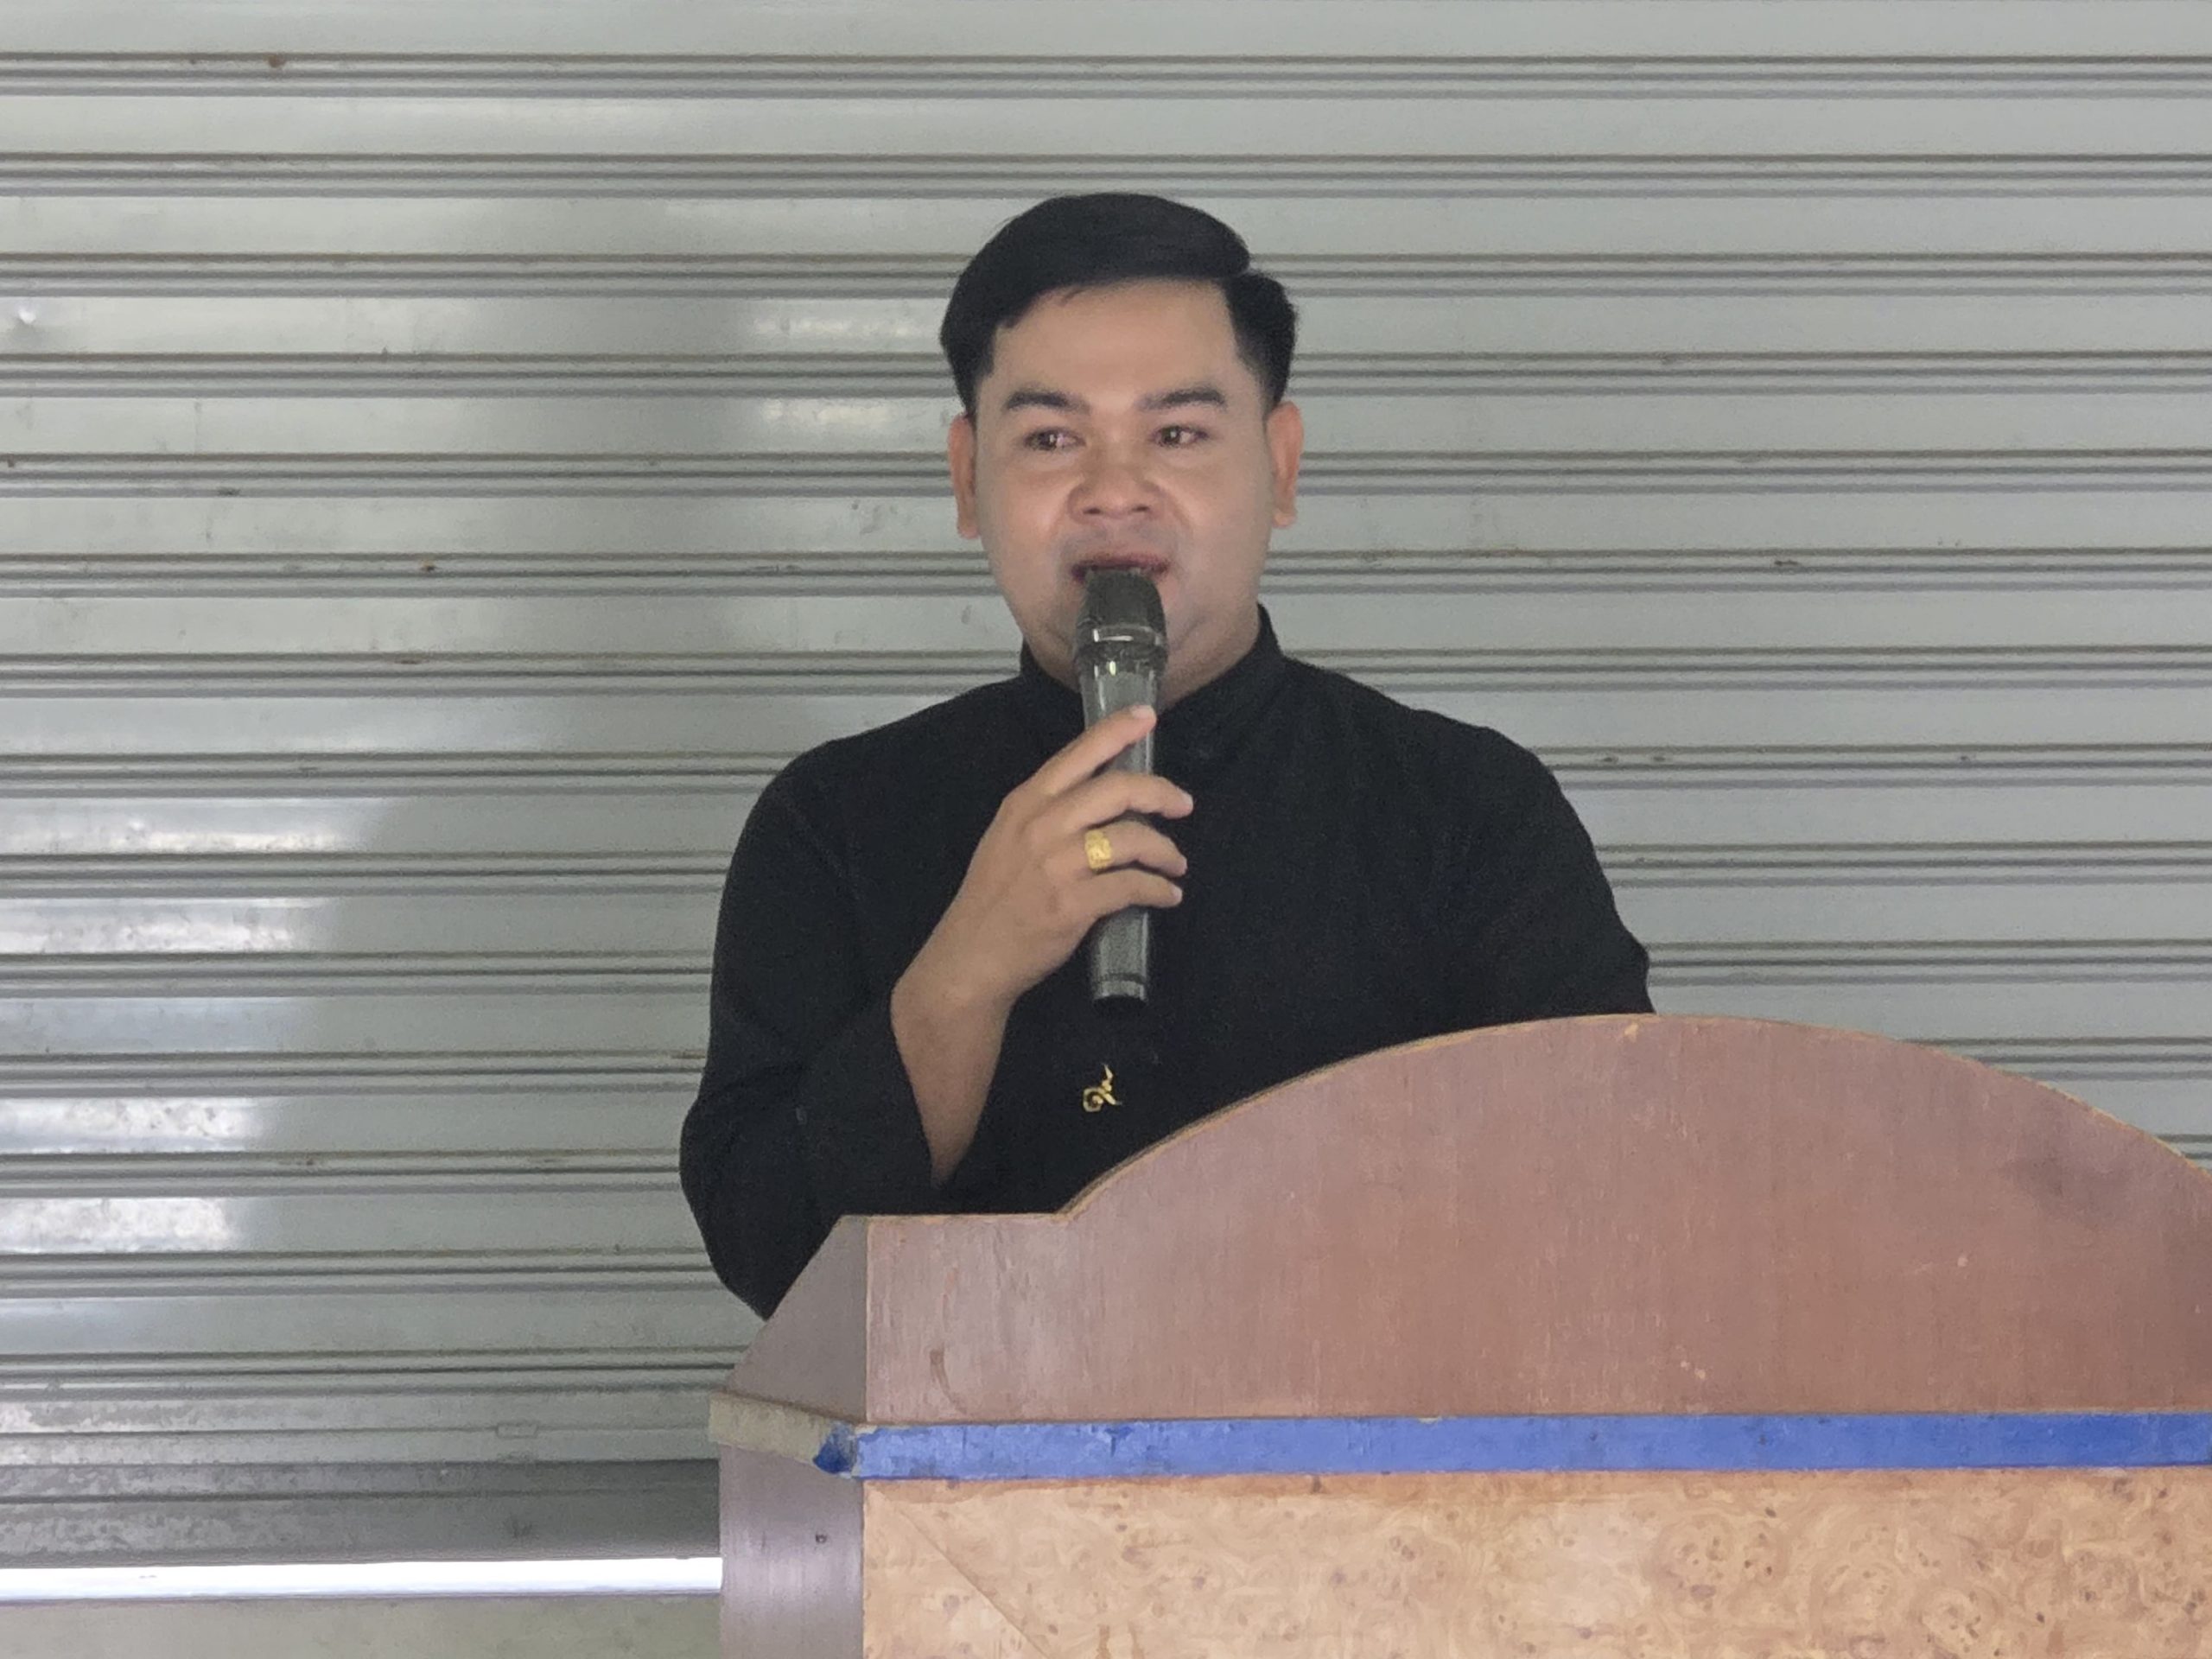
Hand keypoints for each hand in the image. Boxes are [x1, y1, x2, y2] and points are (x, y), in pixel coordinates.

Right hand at [906, 703, 1193, 1018]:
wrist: (972, 955)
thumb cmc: (993, 897)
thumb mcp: (1008, 838)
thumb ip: (1047, 813)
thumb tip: (1100, 798)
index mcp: (1025, 803)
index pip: (1076, 755)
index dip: (1115, 731)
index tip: (1146, 717)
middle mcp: (1042, 826)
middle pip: (1116, 790)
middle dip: (1159, 792)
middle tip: (1183, 804)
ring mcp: (1057, 865)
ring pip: (1131, 839)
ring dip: (1165, 851)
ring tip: (1176, 864)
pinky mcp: (1073, 904)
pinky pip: (1131, 886)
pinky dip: (1158, 889)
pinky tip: (1167, 895)